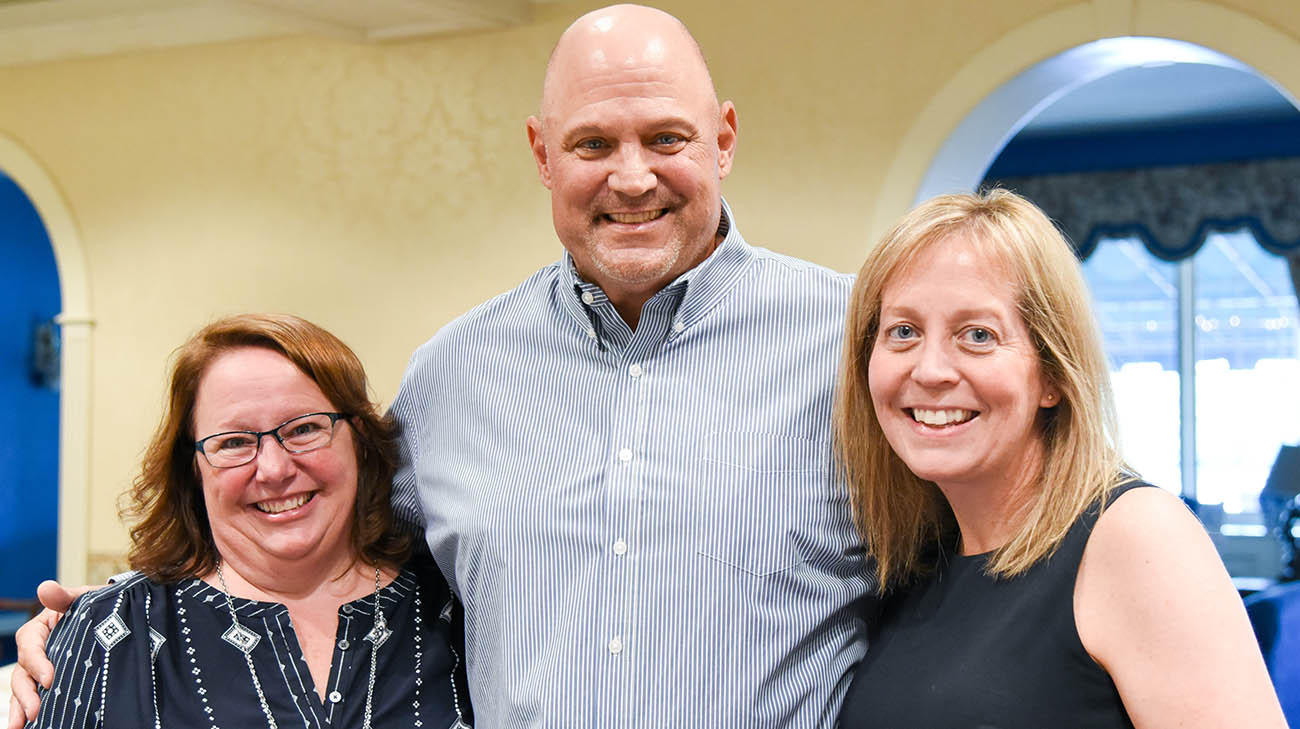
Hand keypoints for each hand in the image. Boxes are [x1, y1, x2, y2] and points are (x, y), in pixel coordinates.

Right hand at [7, 581, 93, 727]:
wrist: (122, 617)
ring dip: (20, 708)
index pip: (29, 644)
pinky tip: (28, 726)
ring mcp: (46, 667)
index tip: (50, 679)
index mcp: (41, 628)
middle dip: (25, 694)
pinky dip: (28, 711)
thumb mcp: (87, 598)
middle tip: (35, 712)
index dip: (36, 663)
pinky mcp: (57, 681)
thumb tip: (45, 588)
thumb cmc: (102, 605)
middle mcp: (39, 650)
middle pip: (22, 673)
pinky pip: (38, 697)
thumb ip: (66, 597)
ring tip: (20, 726)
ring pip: (25, 688)